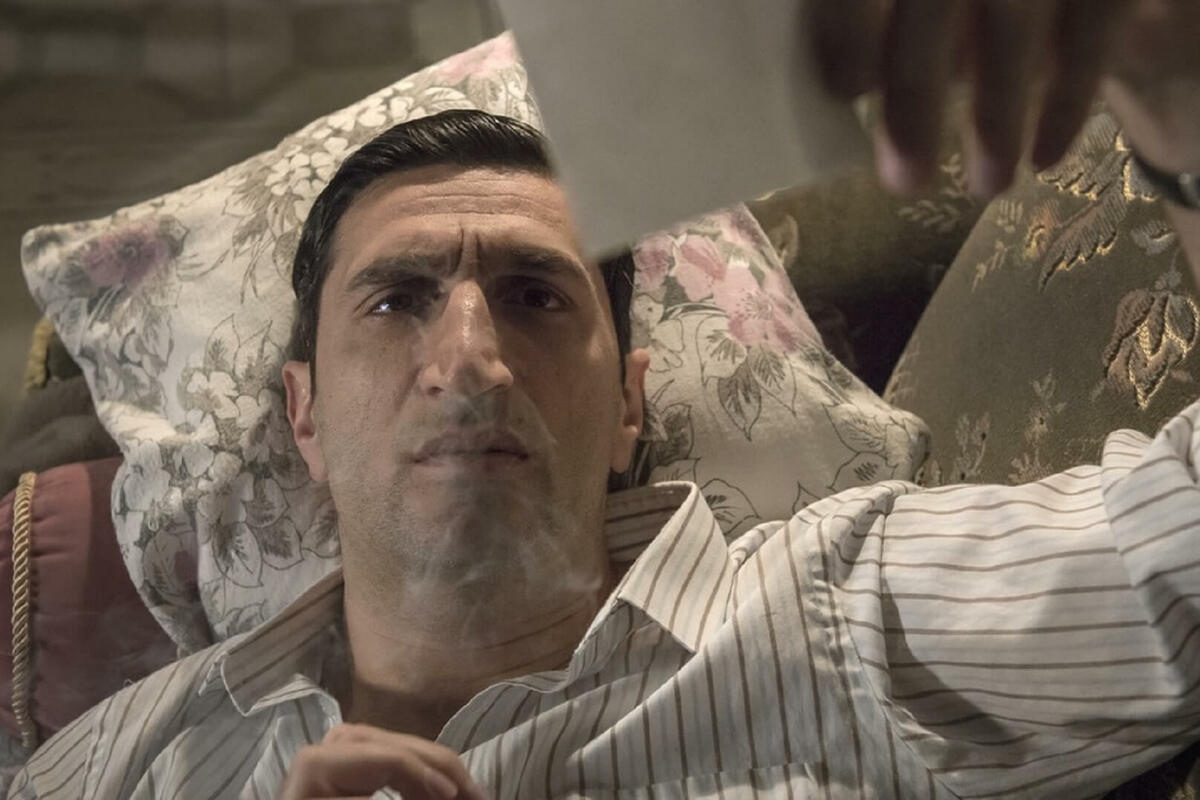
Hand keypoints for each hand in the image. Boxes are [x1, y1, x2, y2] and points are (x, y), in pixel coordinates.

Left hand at [278, 723, 486, 799]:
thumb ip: (398, 799)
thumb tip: (443, 791)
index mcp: (324, 762)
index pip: (393, 759)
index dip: (431, 776)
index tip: (460, 799)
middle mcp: (333, 744)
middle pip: (402, 748)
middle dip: (444, 771)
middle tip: (478, 794)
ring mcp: (341, 750)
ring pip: (403, 750)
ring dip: (437, 773)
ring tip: (466, 793)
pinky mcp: (349, 760)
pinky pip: (392, 762)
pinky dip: (418, 779)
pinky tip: (440, 793)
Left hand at [812, 0, 1199, 196]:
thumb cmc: (956, 13)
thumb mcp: (915, 19)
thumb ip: (880, 33)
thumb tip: (849, 94)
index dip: (850, 26)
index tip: (847, 90)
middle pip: (937, 1)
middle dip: (916, 94)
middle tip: (906, 181)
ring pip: (1017, 18)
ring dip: (998, 116)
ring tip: (986, 187)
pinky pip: (1090, 35)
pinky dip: (1068, 102)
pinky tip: (1045, 158)